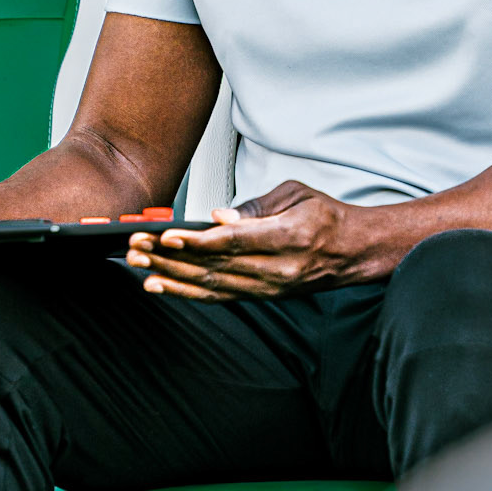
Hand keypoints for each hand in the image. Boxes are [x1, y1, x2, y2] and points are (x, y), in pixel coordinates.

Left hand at [125, 180, 374, 301]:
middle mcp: (278, 269)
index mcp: (289, 237)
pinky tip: (162, 284)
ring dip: (172, 276)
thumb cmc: (326, 217)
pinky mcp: (263, 296)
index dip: (197, 241)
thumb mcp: (295, 194)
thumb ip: (255, 207)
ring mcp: (269, 288)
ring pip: (212, 285)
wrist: (353, 251)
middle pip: (215, 265)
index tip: (167, 235)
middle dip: (171, 257)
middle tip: (138, 247)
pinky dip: (187, 292)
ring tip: (140, 266)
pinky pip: (219, 296)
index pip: (234, 242)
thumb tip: (219, 217)